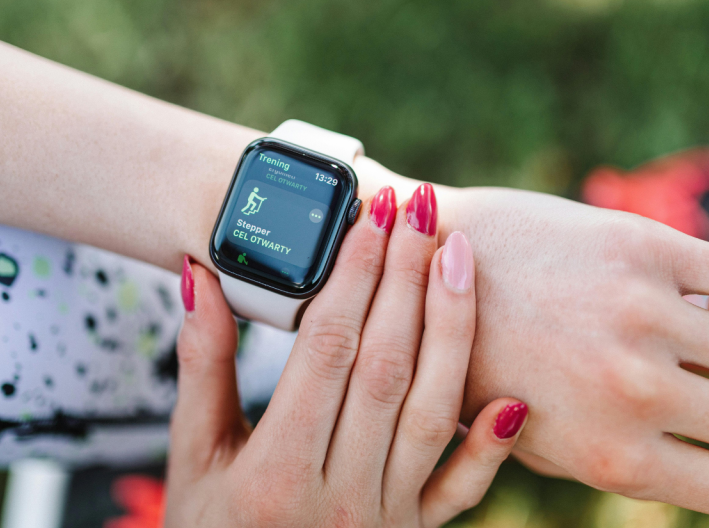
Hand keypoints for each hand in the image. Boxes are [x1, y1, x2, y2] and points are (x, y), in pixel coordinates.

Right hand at [166, 185, 528, 526]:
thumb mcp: (193, 457)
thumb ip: (201, 367)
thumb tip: (202, 279)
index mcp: (274, 472)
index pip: (326, 350)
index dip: (351, 275)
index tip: (369, 215)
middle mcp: (337, 497)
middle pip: (386, 366)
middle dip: (406, 279)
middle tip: (420, 210)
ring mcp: (384, 519)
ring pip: (431, 410)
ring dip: (452, 329)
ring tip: (459, 256)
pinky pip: (461, 491)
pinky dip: (490, 448)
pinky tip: (515, 396)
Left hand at [442, 187, 708, 519]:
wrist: (425, 266)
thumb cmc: (478, 362)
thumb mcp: (532, 443)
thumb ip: (613, 458)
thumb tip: (706, 456)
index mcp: (610, 454)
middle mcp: (636, 390)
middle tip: (697, 386)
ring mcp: (642, 314)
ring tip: (689, 337)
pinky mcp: (642, 246)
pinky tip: (696, 293)